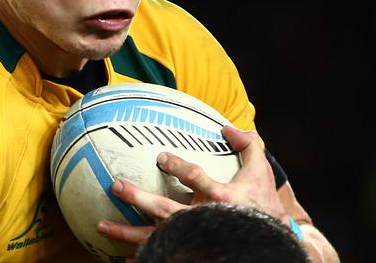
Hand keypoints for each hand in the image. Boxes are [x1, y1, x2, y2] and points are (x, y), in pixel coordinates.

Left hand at [96, 125, 286, 246]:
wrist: (273, 244)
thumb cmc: (262, 205)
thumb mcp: (261, 172)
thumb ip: (246, 146)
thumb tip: (226, 126)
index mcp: (221, 197)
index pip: (194, 178)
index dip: (176, 167)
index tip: (160, 157)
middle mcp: (204, 220)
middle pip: (165, 209)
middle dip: (138, 198)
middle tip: (115, 185)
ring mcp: (195, 238)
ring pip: (156, 236)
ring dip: (127, 232)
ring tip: (102, 225)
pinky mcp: (192, 251)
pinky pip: (163, 255)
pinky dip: (144, 256)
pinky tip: (124, 258)